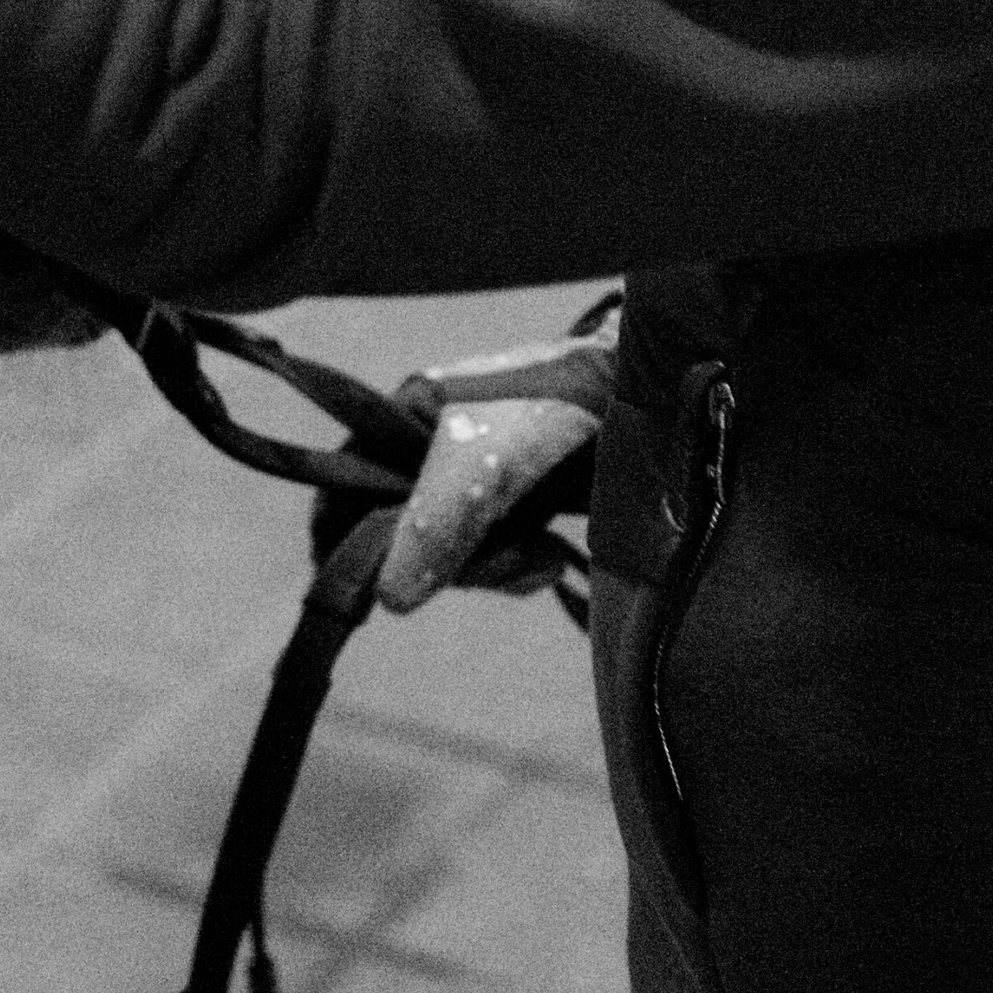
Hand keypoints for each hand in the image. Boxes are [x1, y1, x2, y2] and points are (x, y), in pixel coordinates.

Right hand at [373, 334, 611, 615]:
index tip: (369, 590)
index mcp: (407, 415)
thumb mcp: (483, 467)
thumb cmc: (556, 407)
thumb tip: (388, 600)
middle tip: (497, 558)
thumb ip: (431, 529)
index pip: (347, 482)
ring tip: (539, 554)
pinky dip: (521, 568)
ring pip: (455, 554)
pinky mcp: (521, 501)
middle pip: (405, 534)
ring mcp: (479, 476)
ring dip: (496, 569)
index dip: (348, 537)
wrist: (645, 393)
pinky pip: (497, 557)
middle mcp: (435, 446)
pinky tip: (550, 557)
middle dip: (452, 563)